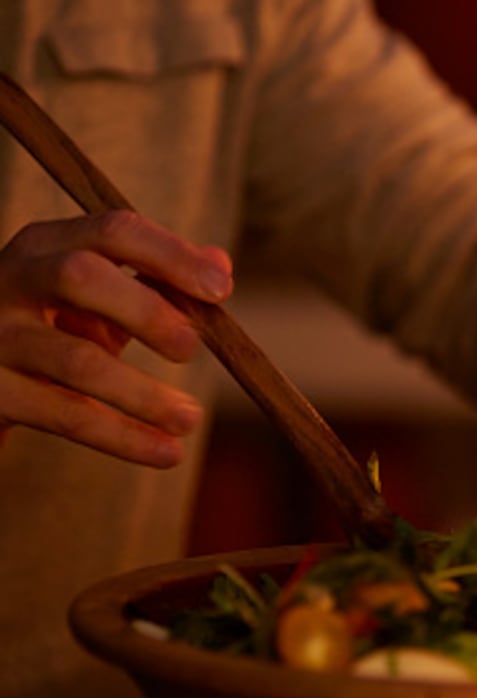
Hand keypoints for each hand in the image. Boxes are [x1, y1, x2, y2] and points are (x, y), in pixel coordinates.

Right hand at [0, 211, 232, 466]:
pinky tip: (166, 452)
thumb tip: (219, 264)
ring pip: (76, 360)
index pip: (114, 231)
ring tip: (190, 419)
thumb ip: (156, 279)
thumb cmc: (52, 329)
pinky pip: (65, 416)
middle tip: (192, 349)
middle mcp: (11, 279)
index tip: (221, 289)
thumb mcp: (99, 300)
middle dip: (146, 311)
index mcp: (47, 246)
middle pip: (80, 277)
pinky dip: (124, 437)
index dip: (172, 256)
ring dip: (145, 394)